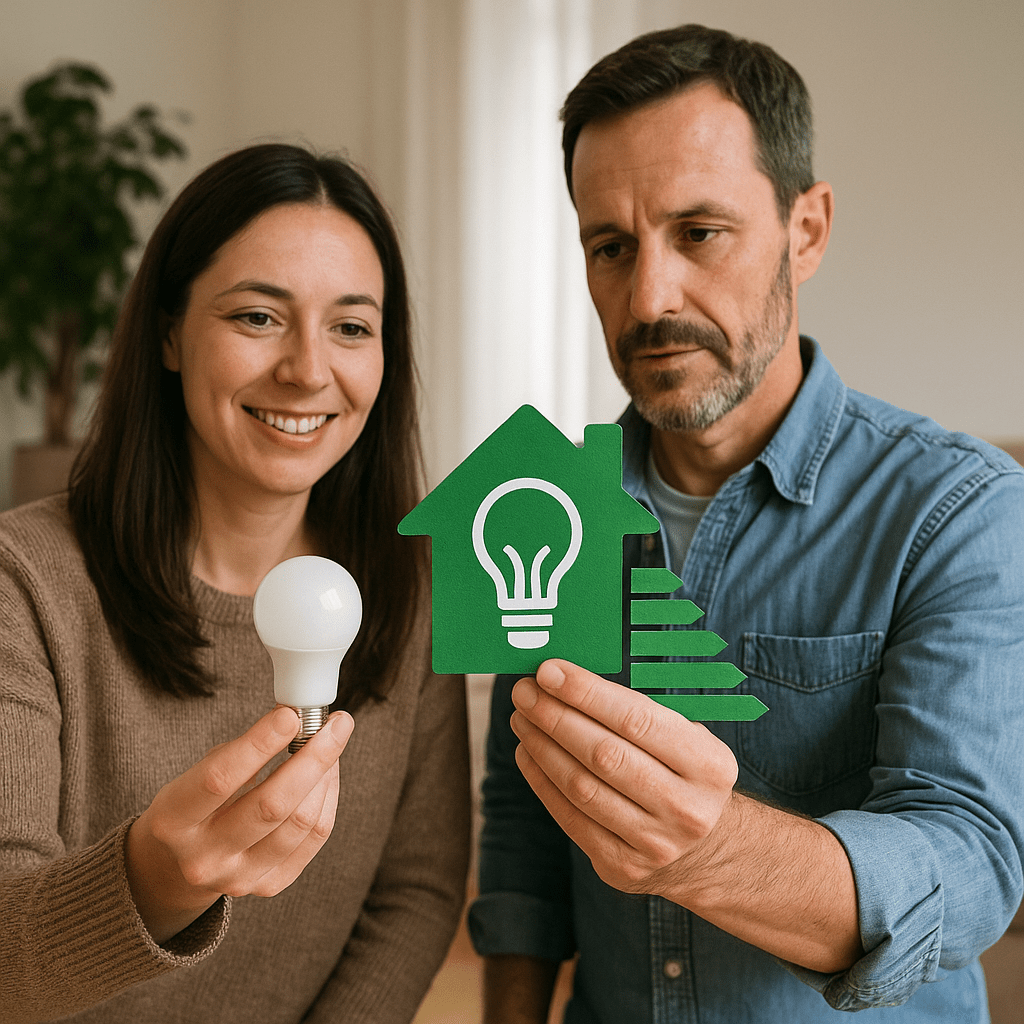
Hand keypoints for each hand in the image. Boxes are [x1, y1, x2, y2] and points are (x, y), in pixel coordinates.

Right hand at [125, 705, 353, 942]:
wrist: (182, 863)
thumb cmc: (196, 803)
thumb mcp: (197, 773)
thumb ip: (240, 752)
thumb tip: (293, 720)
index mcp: (172, 821)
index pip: (219, 778)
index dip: (259, 743)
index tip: (290, 715)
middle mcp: (203, 857)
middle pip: (272, 805)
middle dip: (313, 757)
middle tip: (337, 724)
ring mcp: (237, 878)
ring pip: (301, 822)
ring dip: (325, 774)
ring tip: (332, 743)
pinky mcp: (268, 885)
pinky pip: (314, 837)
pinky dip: (327, 798)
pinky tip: (327, 774)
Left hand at [510, 660, 862, 971]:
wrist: (706, 850)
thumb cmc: (684, 774)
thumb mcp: (687, 739)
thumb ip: (639, 712)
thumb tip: (569, 678)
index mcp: (708, 765)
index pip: (636, 720)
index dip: (587, 693)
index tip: (549, 671)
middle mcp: (685, 807)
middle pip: (604, 754)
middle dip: (555, 717)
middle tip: (524, 691)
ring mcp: (654, 843)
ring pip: (582, 787)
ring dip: (542, 746)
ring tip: (522, 718)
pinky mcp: (622, 866)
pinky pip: (571, 818)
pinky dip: (542, 780)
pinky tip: (528, 752)